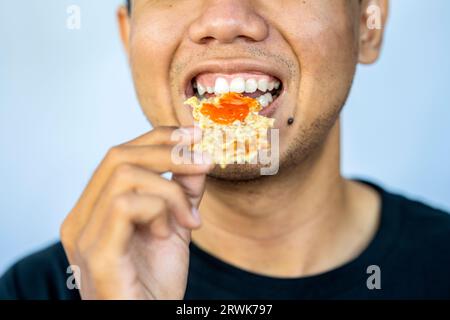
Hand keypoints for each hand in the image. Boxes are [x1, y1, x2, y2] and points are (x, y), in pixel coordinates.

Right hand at [60, 126, 211, 298]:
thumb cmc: (156, 282)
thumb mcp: (175, 227)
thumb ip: (181, 193)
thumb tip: (196, 160)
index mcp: (95, 209)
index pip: (120, 154)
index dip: (158, 138)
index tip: (194, 136)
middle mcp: (81, 217)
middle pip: (118, 156)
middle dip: (168, 152)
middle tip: (204, 161)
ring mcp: (83, 234)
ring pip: (124, 175)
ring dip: (169, 191)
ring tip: (188, 220)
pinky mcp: (95, 251)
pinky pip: (125, 205)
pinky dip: (158, 210)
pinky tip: (169, 234)